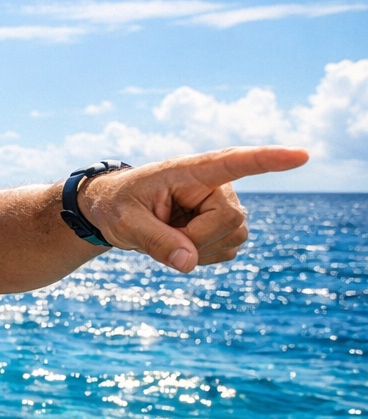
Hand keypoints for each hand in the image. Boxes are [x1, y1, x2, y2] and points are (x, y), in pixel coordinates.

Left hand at [79, 146, 307, 271]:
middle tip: (161, 233)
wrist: (116, 212)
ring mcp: (224, 206)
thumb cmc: (117, 206)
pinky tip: (180, 243)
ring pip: (234, 239)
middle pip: (232, 221)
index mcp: (191, 170)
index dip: (269, 160)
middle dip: (196, 239)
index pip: (234, 162)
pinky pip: (227, 251)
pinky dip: (202, 256)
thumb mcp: (124, 223)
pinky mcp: (224, 227)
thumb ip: (155, 241)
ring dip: (199, 249)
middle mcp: (217, 185)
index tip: (301, 155)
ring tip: (169, 234)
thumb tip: (188, 263)